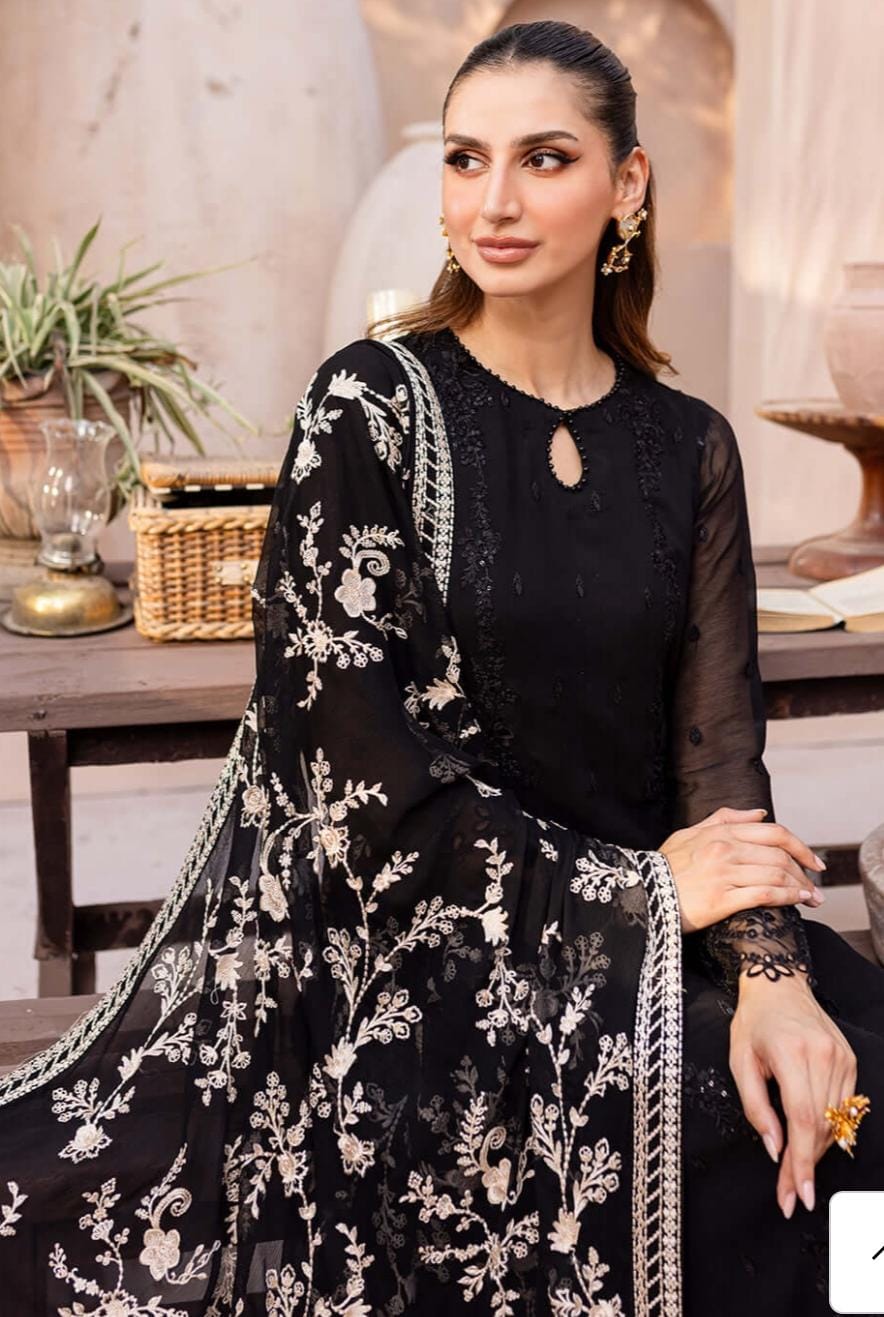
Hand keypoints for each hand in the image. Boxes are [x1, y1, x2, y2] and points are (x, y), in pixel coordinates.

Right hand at [658, 806, 825, 933]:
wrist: (641, 895)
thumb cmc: (664, 867)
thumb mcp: (688, 834)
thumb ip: (724, 819)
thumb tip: (759, 813)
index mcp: (720, 832)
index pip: (774, 833)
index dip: (800, 846)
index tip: (814, 861)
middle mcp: (725, 849)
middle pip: (780, 856)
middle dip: (805, 871)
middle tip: (816, 886)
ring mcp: (724, 873)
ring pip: (776, 874)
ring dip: (800, 886)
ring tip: (811, 898)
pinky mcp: (722, 899)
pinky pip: (765, 894)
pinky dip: (787, 897)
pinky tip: (797, 902)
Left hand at [730, 976, 856, 1216]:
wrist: (779, 985)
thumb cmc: (753, 1023)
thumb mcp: (739, 1062)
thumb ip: (755, 1108)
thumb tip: (775, 1148)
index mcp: (792, 1053)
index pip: (803, 1119)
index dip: (802, 1162)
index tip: (799, 1193)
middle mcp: (823, 1056)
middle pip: (820, 1126)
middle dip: (805, 1165)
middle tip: (789, 1193)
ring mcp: (842, 1058)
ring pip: (834, 1122)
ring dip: (816, 1150)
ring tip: (794, 1169)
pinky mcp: (850, 1061)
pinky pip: (842, 1107)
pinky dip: (826, 1128)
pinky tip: (808, 1138)